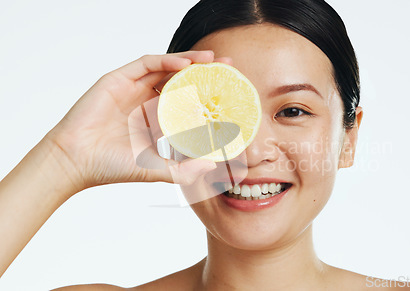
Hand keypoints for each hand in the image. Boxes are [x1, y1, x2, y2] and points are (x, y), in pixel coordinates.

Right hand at [46, 51, 228, 191]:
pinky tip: (184, 63)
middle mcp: (148, 101)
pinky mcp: (119, 79)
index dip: (210, 96)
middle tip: (229, 69)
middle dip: (206, 73)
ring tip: (213, 60)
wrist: (77, 160)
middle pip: (182, 81)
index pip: (189, 102)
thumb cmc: (113, 166)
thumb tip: (213, 165)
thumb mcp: (157, 170)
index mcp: (158, 120)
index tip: (231, 93)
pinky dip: (167, 61)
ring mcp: (134, 89)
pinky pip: (147, 64)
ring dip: (191, 61)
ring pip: (167, 68)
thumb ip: (184, 170)